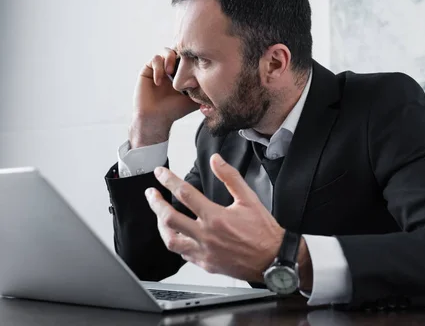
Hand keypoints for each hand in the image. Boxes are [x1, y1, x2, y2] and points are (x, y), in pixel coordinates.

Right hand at [130, 48, 197, 147]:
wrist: (157, 119)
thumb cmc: (175, 110)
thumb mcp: (195, 98)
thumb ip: (205, 89)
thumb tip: (223, 85)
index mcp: (183, 72)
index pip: (189, 55)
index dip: (193, 55)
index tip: (198, 60)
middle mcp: (171, 67)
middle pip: (178, 48)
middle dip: (182, 52)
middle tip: (185, 61)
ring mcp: (160, 68)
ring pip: (166, 50)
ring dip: (170, 58)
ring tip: (171, 71)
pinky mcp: (148, 70)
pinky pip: (154, 59)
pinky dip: (158, 67)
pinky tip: (160, 81)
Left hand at [145, 154, 284, 281]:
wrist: (273, 259)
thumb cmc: (263, 231)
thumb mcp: (249, 198)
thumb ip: (230, 177)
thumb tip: (216, 161)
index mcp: (216, 217)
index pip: (184, 194)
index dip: (169, 180)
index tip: (160, 174)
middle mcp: (206, 236)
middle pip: (169, 218)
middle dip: (156, 203)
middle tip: (151, 194)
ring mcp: (204, 252)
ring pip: (171, 240)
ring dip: (162, 226)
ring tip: (160, 215)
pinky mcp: (206, 264)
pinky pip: (183, 254)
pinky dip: (177, 242)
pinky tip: (178, 234)